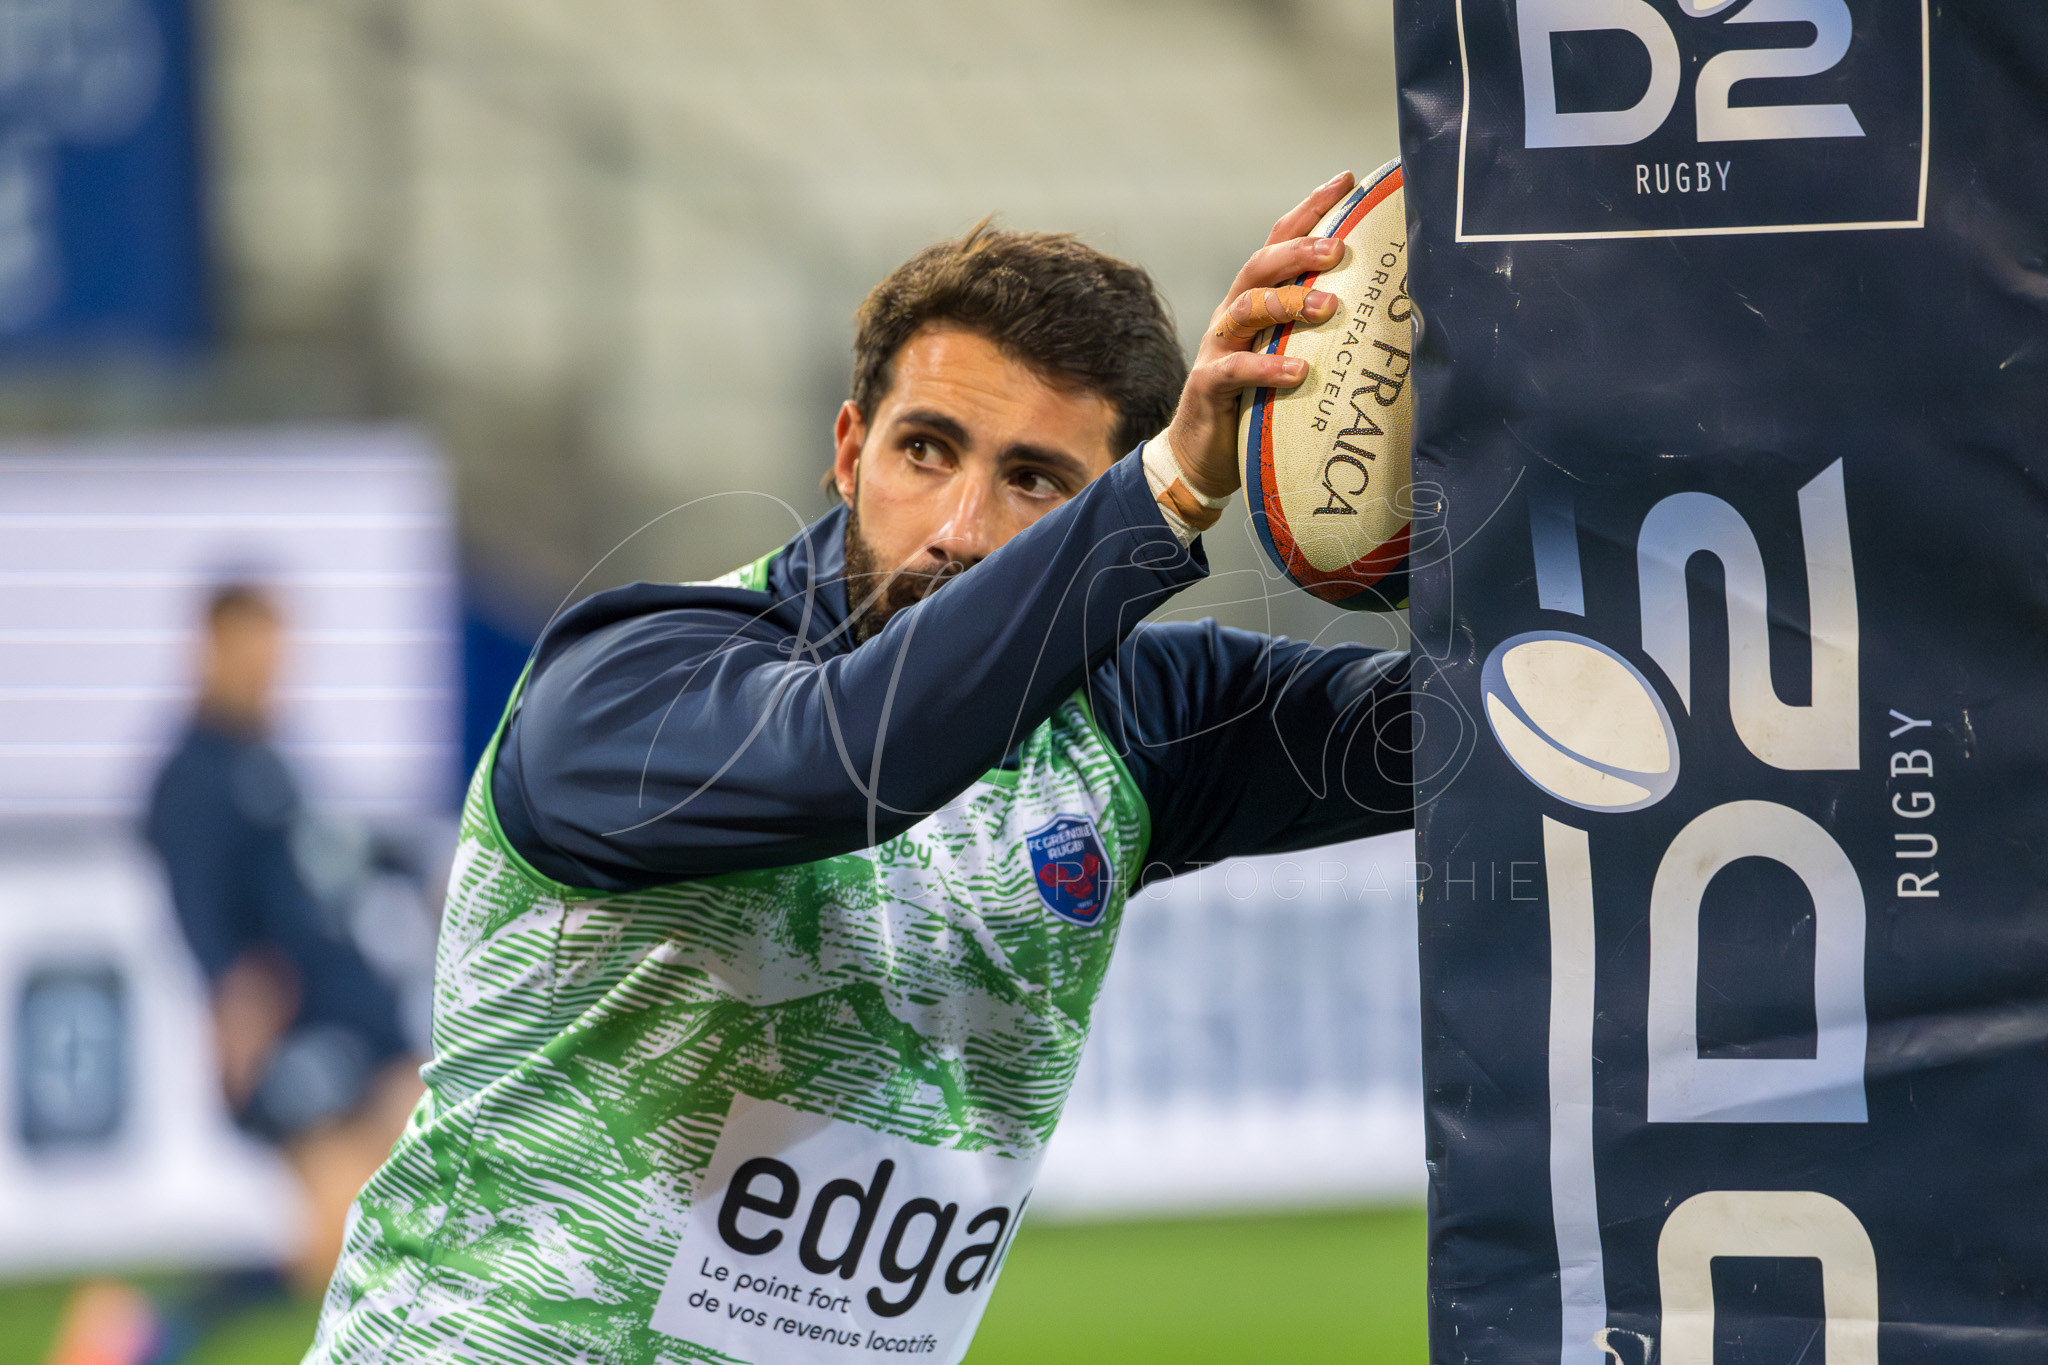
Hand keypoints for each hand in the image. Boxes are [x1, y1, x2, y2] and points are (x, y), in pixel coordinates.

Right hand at [1163, 170, 1354, 499]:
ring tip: (1329, 307)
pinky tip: (1297, 372)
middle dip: (1298, 251)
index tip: (1347, 181)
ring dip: (1289, 302)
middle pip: (1259, 267)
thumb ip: (1320, 333)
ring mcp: (1218, 348)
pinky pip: (1235, 369)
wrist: (1202, 456)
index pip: (1279, 243)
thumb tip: (1389, 314)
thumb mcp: (1290, 357)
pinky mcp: (1209, 386)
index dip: (1309, 210)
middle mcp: (1233, 316)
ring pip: (1246, 308)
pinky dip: (1266, 368)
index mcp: (1255, 302)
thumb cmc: (1256, 403)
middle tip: (1339, 248)